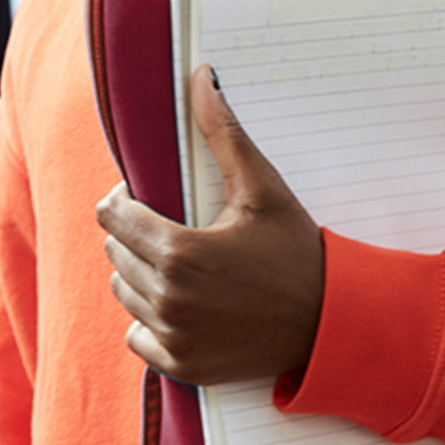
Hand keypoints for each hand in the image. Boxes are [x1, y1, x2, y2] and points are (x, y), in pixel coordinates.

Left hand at [100, 65, 324, 385]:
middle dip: (136, 236)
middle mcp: (167, 298)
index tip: (148, 199)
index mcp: (177, 252)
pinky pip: (138, 337)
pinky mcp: (182, 366)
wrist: (332, 322)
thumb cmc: (298, 252)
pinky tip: (184, 306)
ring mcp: (172, 337)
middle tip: (175, 231)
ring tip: (182, 266)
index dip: (125, 201)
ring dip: (141, 276)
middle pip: (115, 253)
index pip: (111, 217)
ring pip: (124, 292)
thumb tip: (201, 78)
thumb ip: (224, 134)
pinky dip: (152, 321)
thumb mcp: (263, 189)